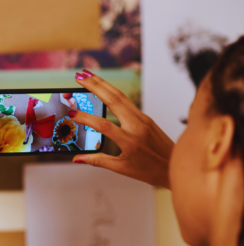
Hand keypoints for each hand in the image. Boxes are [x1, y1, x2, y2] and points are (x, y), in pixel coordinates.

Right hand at [71, 70, 174, 187]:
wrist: (174, 166)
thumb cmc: (149, 170)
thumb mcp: (121, 168)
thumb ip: (97, 161)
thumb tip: (76, 159)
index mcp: (130, 142)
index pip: (104, 125)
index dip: (86, 119)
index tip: (72, 114)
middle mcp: (138, 126)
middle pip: (114, 100)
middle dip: (95, 86)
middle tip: (79, 77)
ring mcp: (143, 119)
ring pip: (121, 96)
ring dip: (104, 83)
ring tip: (87, 75)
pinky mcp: (145, 116)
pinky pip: (127, 101)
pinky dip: (112, 91)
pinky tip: (103, 86)